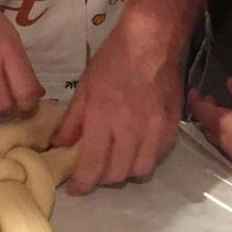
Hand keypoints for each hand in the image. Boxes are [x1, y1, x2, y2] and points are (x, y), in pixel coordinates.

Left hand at [53, 9, 181, 193]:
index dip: (82, 183)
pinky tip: (135, 147)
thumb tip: (60, 144)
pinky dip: (144, 158)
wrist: (151, 43)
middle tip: (93, 170)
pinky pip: (157, 156)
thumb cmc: (112, 60)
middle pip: (116, 173)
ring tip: (114, 160)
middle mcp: (130, 131)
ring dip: (124, 171)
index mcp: (103, 119)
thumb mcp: (84, 86)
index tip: (75, 189)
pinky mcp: (171, 128)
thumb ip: (73, 119)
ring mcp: (154, 131)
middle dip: (101, 178)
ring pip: (139, 170)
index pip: (91, 165)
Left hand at [188, 78, 231, 200]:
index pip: (199, 110)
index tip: (193, 90)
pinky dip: (224, 132)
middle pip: (205, 123)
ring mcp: (230, 153)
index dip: (194, 98)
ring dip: (214, 122)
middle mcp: (221, 140)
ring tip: (222, 111)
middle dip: (205, 109)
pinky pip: (225, 143)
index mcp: (220, 124)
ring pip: (215, 134)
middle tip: (210, 98)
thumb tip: (229, 82)